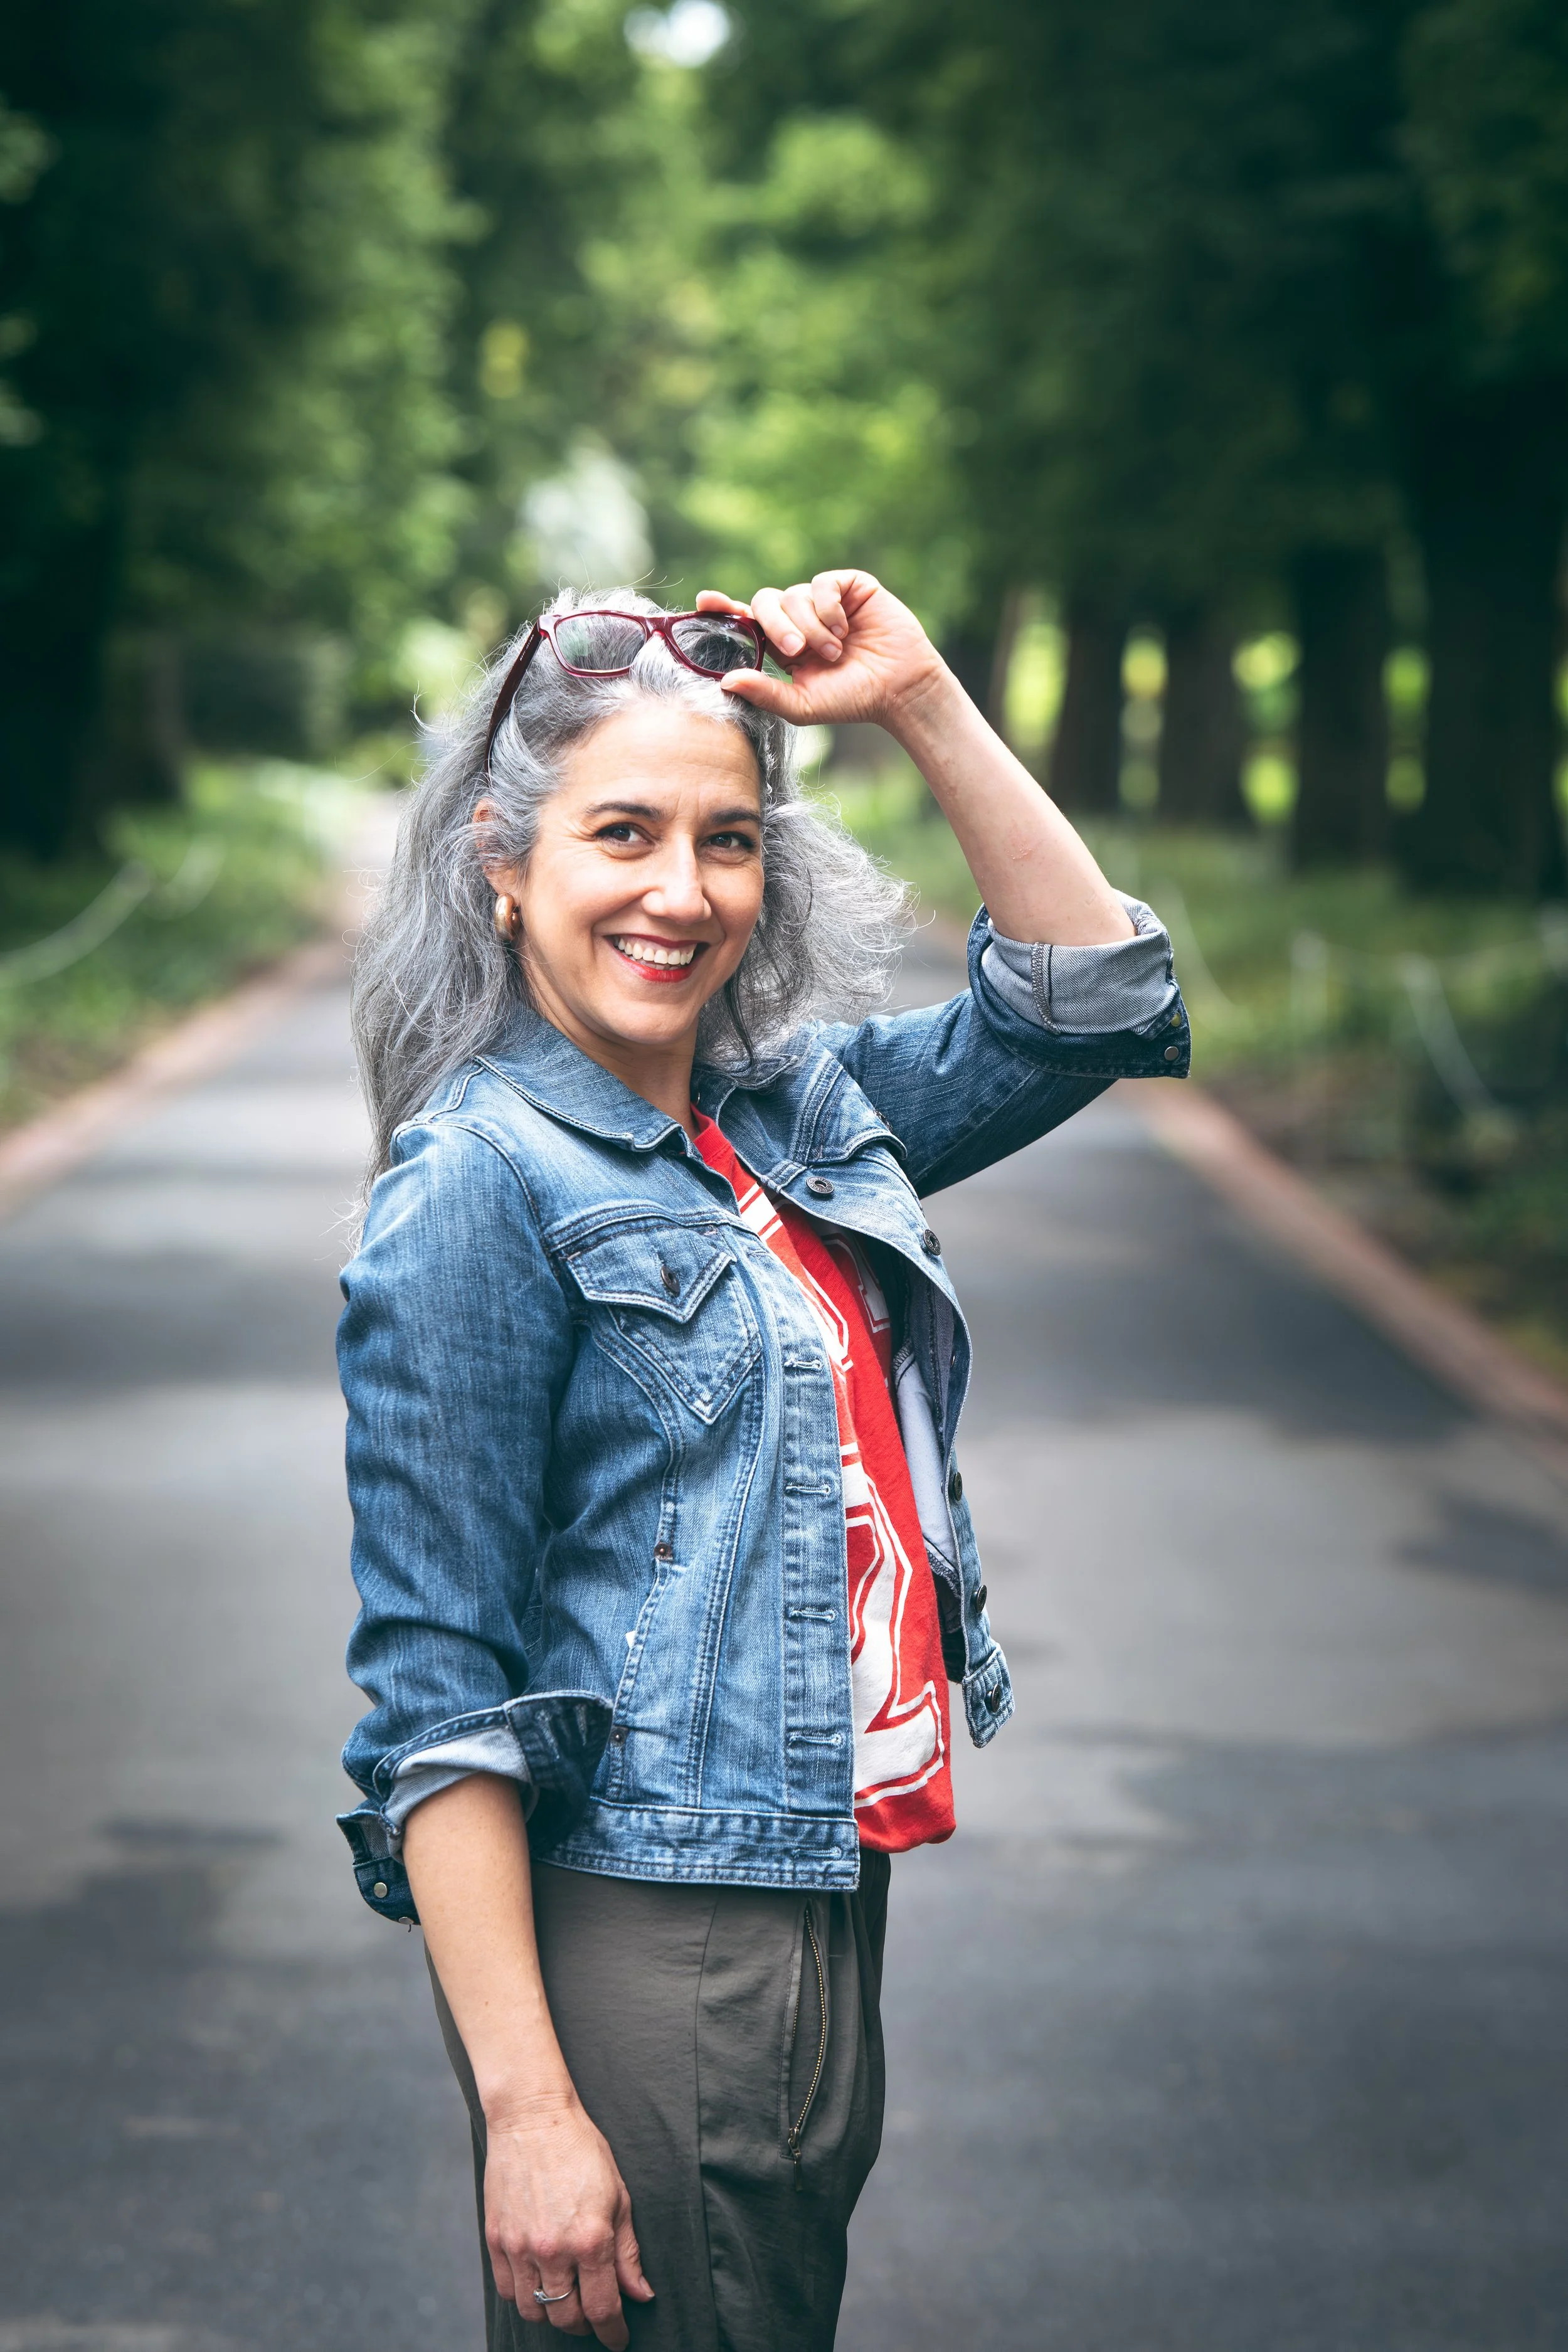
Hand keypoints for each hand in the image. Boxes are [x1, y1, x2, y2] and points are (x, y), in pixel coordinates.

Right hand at [483, 2091, 652, 2344]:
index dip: (613, 2333)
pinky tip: (538, 2284)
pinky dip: (523, 2297)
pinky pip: (507, 2290)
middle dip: (584, 2325)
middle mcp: (554, 2249)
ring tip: (566, 2301)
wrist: (533, 2117)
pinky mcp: (496, 2239)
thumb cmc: (581, 2150)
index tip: (619, 2340)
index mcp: (591, 2239)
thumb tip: (640, 2294)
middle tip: (594, 2317)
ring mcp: (520, 2246)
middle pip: (566, 2318)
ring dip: (552, 2315)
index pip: (603, 2309)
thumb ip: (627, 2251)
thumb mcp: (618, 2196)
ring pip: (534, 2311)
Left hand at [697, 571, 948, 732]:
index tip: (705, 602)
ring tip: (835, 650)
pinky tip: (844, 628)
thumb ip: (765, 693)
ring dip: (811, 626)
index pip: (746, 620)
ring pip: (794, 594)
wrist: (898, 689)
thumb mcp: (802, 705)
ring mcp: (823, 600)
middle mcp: (799, 617)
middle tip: (797, 651)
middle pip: (766, 602)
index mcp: (782, 644)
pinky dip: (828, 607)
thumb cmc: (851, 700)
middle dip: (776, 626)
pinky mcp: (848, 586)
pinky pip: (822, 584)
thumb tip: (725, 681)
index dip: (724, 608)